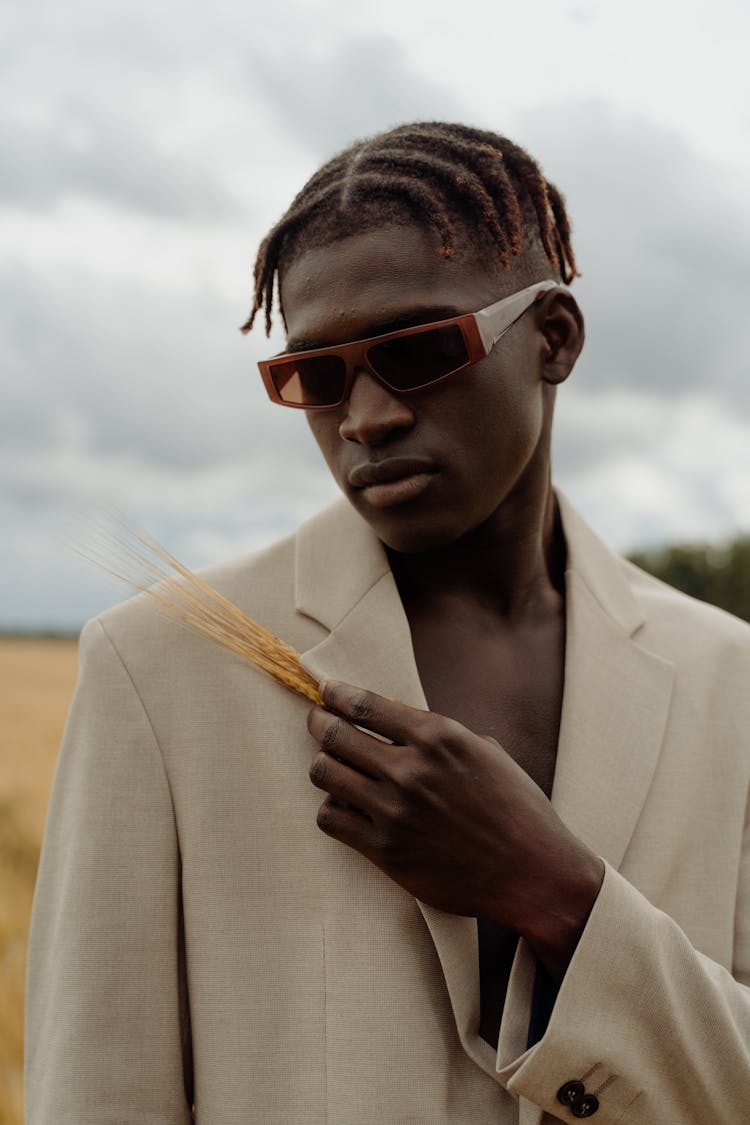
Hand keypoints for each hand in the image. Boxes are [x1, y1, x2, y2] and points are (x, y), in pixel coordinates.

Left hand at [307, 680, 603, 979]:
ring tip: (333, 767)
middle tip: (319, 723)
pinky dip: (333, 809)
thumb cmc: (516, 808)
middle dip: (320, 724)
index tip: (327, 691)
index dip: (336, 693)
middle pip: (335, 735)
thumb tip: (395, 718)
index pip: (364, 704)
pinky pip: (331, 818)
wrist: (533, 872)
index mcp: (439, 737)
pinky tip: (346, 807)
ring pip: (324, 774)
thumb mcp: (485, 752)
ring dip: (324, 766)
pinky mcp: (386, 850)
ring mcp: (395, 811)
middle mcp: (412, 770)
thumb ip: (439, 734)